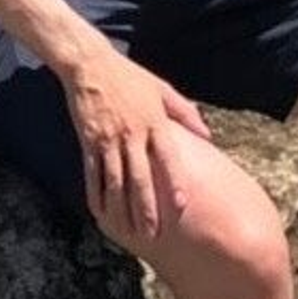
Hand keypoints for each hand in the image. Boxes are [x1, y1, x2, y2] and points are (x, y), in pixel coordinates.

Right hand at [61, 44, 211, 239]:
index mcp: (154, 121)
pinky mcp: (89, 141)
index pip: (167, 158)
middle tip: (153, 234)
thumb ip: (185, 112)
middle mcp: (132, 133)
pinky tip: (100, 211)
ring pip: (116, 181)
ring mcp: (109, 139)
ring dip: (122, 209)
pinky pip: (93, 173)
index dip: (174, 182)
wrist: (90, 65)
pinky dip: (96, 194)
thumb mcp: (161, 89)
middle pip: (140, 178)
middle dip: (146, 208)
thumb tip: (208, 135)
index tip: (180, 206)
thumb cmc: (129, 76)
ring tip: (129, 231)